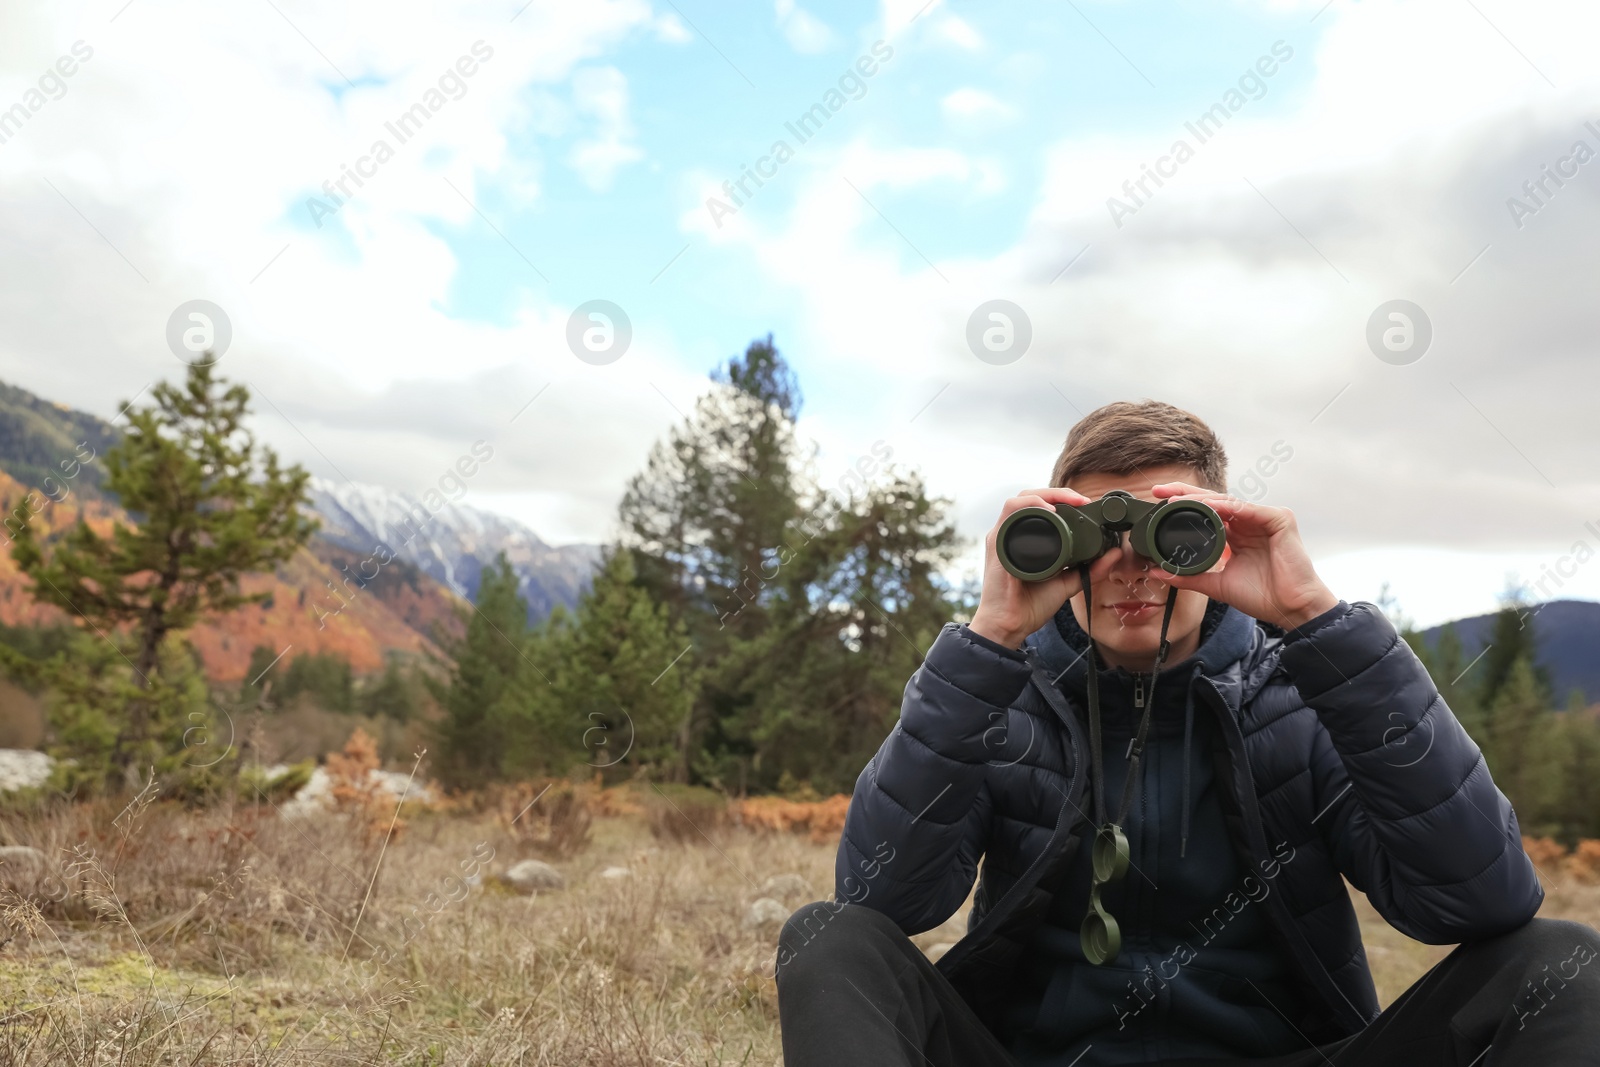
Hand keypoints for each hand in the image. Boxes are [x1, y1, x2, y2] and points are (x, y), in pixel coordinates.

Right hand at [969, 487, 1092, 648]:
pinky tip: (1049, 512)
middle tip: (1081, 500)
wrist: (1009, 626)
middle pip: (1029, 496)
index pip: (1039, 505)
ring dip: (1044, 496)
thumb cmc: (1030, 605)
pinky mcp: (997, 546)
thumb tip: (1114, 554)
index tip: (1085, 504)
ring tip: (1067, 503)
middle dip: (1057, 493)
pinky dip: (1029, 507)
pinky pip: (1010, 516)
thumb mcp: (1067, 582)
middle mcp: (1009, 535)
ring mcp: (1001, 538)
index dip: (1062, 498)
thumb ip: (1089, 569)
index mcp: (1023, 539)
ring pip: (1018, 501)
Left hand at [1142, 481, 1337, 630]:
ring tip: (1176, 500)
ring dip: (1201, 500)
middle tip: (1160, 491)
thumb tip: (1159, 573)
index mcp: (1237, 534)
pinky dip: (1228, 507)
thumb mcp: (1217, 585)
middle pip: (1214, 501)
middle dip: (1186, 494)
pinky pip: (1248, 509)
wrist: (1291, 609)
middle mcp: (1249, 522)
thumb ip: (1190, 576)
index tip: (1157, 501)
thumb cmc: (1262, 596)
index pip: (1207, 512)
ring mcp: (1265, 518)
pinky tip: (1208, 507)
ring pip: (1228, 502)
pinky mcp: (1279, 519)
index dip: (1184, 504)